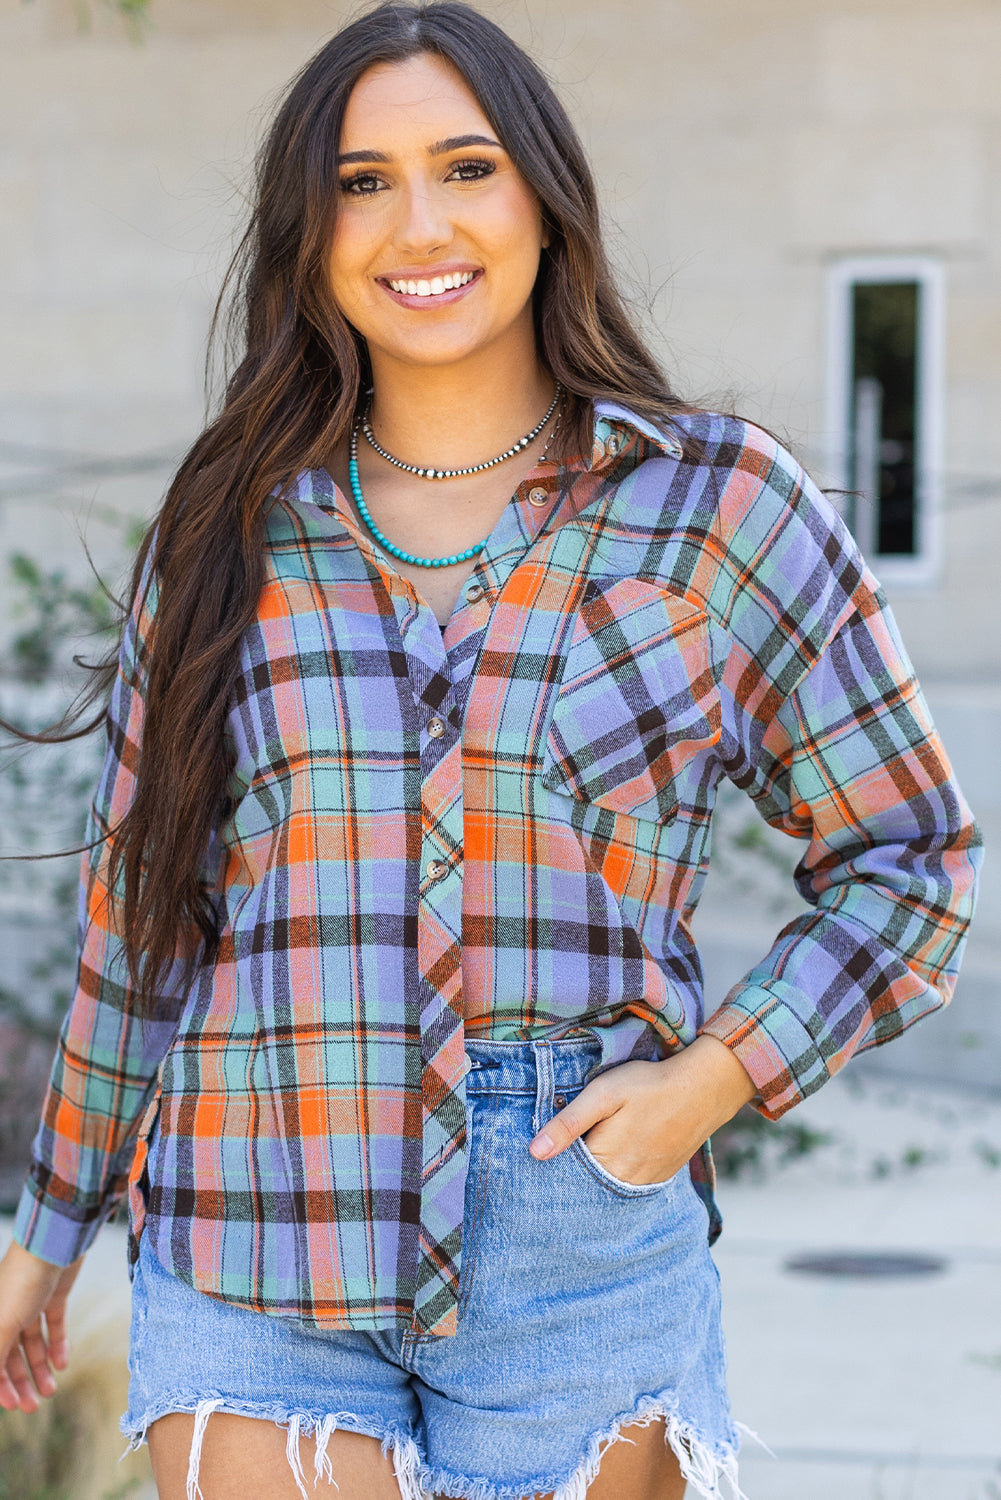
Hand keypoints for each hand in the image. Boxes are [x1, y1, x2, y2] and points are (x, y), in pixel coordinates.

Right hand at [0, 1240, 82, 1412]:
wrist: (54, 1243)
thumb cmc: (21, 1282)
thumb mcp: (2, 1326)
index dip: (1, 1386)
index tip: (15, 1406)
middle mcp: (6, 1313)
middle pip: (11, 1355)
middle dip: (22, 1382)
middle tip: (36, 1405)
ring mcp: (30, 1303)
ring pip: (33, 1344)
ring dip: (40, 1368)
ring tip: (51, 1391)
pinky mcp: (53, 1295)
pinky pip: (53, 1325)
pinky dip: (57, 1344)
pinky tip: (62, 1363)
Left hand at [528, 1035, 756, 1185]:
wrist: (704, 1089)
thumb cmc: (649, 1085)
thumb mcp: (603, 1094)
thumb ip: (569, 1123)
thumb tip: (535, 1153)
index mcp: (604, 1161)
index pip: (565, 1173)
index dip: (554, 1159)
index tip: (546, 1146)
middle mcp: (624, 1181)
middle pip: (586, 1183)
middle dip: (573, 1170)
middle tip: (570, 1142)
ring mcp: (644, 1182)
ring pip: (607, 1186)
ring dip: (596, 1173)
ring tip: (595, 1145)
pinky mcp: (660, 1178)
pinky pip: (629, 1185)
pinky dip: (617, 1175)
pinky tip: (616, 1155)